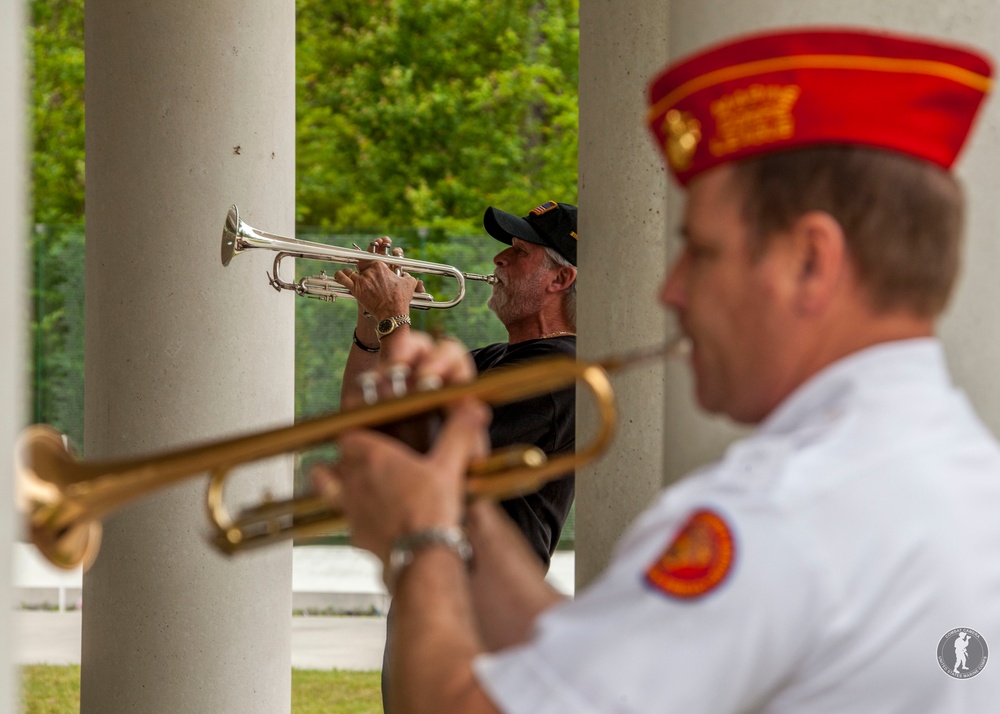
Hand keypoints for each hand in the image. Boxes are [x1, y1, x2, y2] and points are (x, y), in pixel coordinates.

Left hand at [313, 333, 488, 561]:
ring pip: (325, 485)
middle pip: (337, 458)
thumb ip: (459, 433)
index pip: (350, 435)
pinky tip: (367, 518)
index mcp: (375, 457)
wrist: (421, 557)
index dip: (358, 432)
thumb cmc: (431, 511)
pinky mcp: (355, 533)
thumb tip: (472, 409)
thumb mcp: (451, 466)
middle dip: (348, 454)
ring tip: (338, 478)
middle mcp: (356, 480)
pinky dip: (351, 515)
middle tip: (364, 454)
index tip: (369, 432)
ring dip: (330, 479)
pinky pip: (344, 518)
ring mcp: (351, 508)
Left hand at [334, 237, 423, 321]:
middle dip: (361, 267)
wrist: (392, 313)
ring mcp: (362, 279)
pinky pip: (343, 279)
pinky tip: (339, 274)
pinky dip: (340, 275)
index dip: (371, 259)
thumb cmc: (401, 298)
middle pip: (361, 264)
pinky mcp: (356, 289)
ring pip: (350, 270)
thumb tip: (406, 276)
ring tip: (350, 274)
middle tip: (363, 272)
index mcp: (381, 266)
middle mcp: (370, 270)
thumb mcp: (409, 284)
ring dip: (349, 272)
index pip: (372, 258)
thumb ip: (407, 276)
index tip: (372, 263)